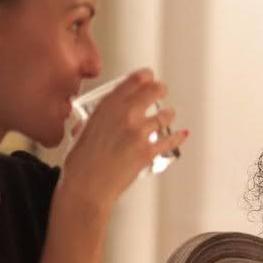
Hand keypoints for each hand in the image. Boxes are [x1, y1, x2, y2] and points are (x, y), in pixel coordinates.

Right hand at [57, 70, 188, 212]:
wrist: (87, 187)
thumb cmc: (80, 164)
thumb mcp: (81, 133)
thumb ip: (95, 121)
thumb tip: (100, 119)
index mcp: (106, 108)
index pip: (131, 83)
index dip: (143, 76)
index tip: (148, 75)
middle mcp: (125, 116)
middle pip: (152, 92)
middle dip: (159, 89)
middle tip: (162, 89)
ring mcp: (139, 133)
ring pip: (164, 116)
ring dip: (168, 114)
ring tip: (169, 113)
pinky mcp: (149, 151)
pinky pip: (170, 140)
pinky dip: (178, 137)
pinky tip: (182, 134)